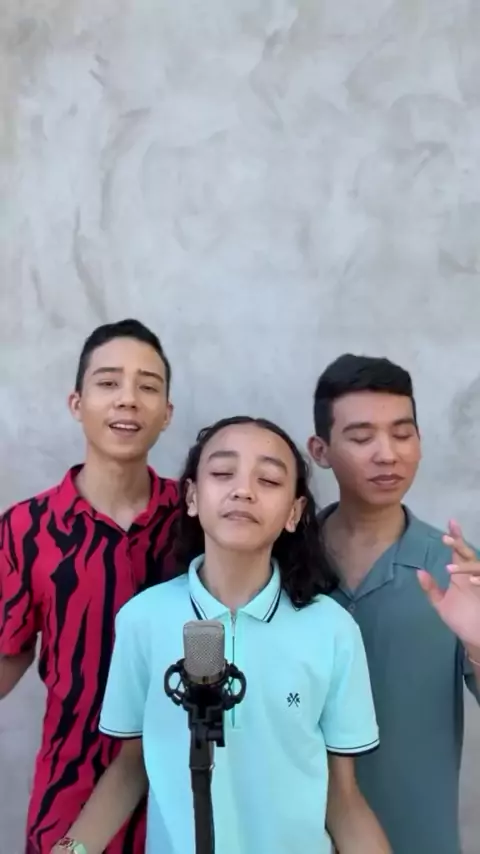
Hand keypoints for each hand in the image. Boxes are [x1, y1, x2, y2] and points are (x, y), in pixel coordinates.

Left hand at [417, 520, 479, 648]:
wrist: (475, 639)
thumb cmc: (461, 620)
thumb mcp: (441, 604)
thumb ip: (431, 588)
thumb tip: (419, 571)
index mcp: (461, 575)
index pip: (458, 552)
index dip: (455, 537)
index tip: (450, 522)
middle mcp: (472, 576)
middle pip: (468, 554)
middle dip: (459, 545)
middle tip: (447, 539)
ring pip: (478, 566)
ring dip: (466, 566)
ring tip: (450, 569)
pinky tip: (472, 582)